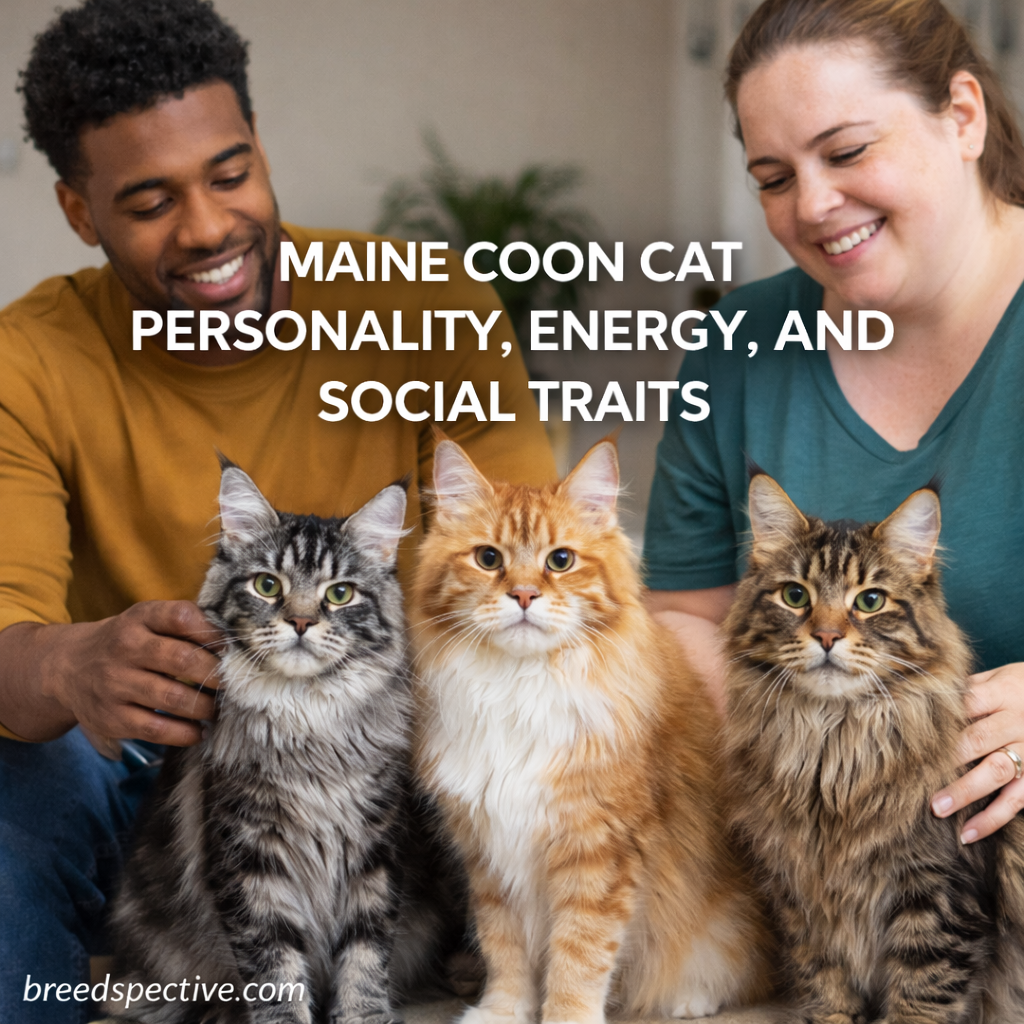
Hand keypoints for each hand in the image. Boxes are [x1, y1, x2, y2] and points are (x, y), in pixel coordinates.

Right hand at [36, 600, 222, 746]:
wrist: (69, 668)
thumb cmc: (128, 642)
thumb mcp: (148, 621)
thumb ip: (185, 624)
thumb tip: (233, 644)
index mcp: (140, 619)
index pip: (181, 617)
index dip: (212, 633)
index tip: (232, 649)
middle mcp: (125, 649)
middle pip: (182, 660)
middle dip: (216, 675)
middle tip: (234, 685)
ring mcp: (115, 685)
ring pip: (173, 698)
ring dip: (205, 707)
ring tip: (217, 709)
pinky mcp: (111, 718)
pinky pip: (156, 729)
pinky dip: (185, 733)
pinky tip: (199, 731)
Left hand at [931, 662, 1023, 842]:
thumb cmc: (1019, 690)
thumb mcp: (998, 679)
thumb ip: (966, 690)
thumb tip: (918, 697)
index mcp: (1002, 693)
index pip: (966, 704)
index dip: (938, 721)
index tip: (906, 737)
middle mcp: (1017, 721)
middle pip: (978, 739)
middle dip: (946, 759)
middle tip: (913, 776)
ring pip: (997, 771)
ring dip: (966, 791)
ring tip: (937, 808)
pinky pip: (1018, 800)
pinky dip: (993, 819)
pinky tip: (968, 834)